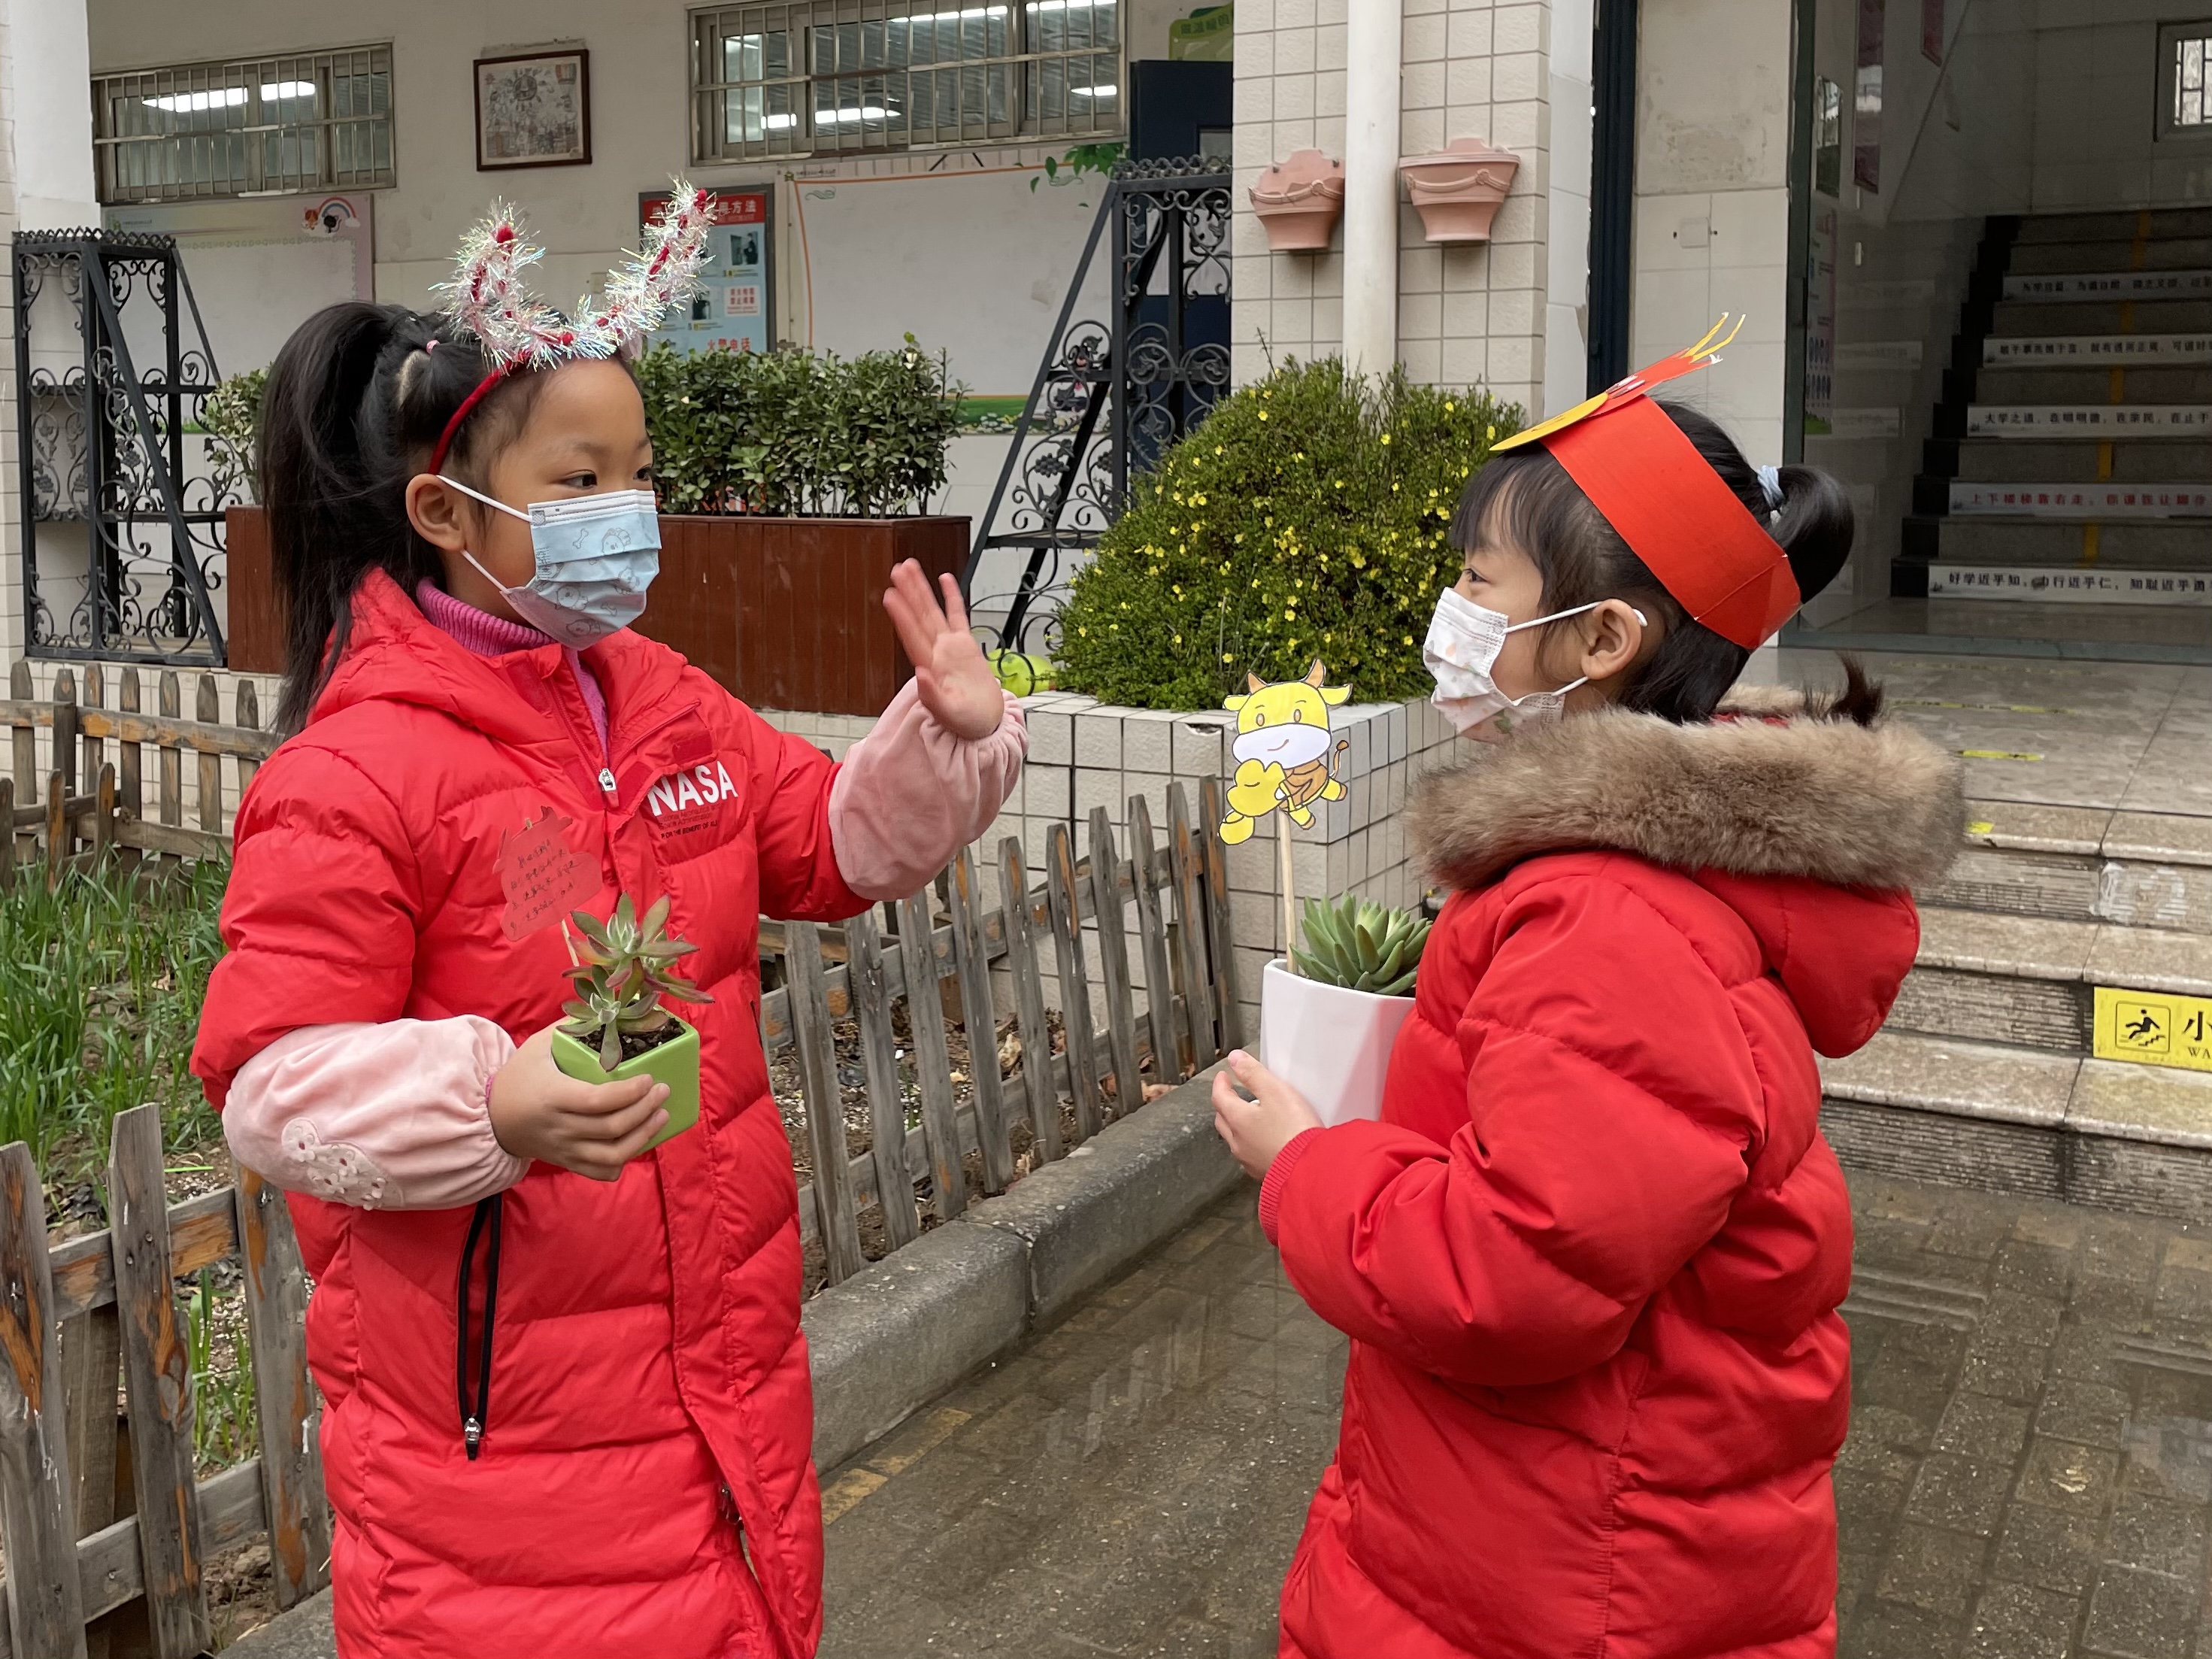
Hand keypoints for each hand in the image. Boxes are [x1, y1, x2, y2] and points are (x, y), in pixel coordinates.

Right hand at [488, 1026, 670, 1180]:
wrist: (492, 1118)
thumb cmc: (519, 1077)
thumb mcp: (538, 1047)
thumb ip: (571, 1027)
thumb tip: (608, 1009)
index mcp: (553, 1096)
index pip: (597, 1100)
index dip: (629, 1093)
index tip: (648, 1078)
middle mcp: (560, 1127)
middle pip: (611, 1127)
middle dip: (645, 1110)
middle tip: (662, 1091)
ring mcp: (565, 1149)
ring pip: (611, 1155)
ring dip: (643, 1137)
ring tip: (661, 1116)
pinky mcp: (567, 1162)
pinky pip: (601, 1171)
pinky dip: (623, 1161)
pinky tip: (638, 1142)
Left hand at [882, 561, 1003, 741]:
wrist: (986, 723)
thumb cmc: (967, 723)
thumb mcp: (950, 715)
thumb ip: (933, 697)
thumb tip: (920, 675)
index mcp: (931, 668)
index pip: (913, 636)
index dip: (902, 616)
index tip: (891, 597)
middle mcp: (937, 653)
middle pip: (920, 617)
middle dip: (908, 593)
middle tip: (897, 571)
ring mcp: (950, 648)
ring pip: (934, 612)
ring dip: (922, 590)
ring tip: (910, 568)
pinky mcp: (966, 646)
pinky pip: (958, 616)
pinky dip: (952, 597)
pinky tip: (944, 580)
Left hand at [1211, 1049, 1322, 1181]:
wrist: (1309, 1169)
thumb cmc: (1294, 1131)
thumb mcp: (1275, 1091)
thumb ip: (1253, 1073)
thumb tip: (1235, 1059)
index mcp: (1238, 1119)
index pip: (1219, 1097)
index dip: (1220, 1083)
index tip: (1223, 1076)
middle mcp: (1238, 1141)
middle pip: (1223, 1119)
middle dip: (1225, 1104)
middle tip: (1231, 1094)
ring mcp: (1249, 1159)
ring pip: (1235, 1139)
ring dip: (1237, 1125)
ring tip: (1250, 1116)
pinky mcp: (1264, 1171)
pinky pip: (1250, 1154)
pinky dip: (1251, 1143)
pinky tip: (1265, 1141)